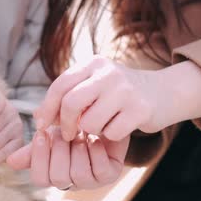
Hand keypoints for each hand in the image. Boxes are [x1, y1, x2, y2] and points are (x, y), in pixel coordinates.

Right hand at [7, 127, 128, 188]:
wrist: (102, 118)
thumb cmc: (74, 127)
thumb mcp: (51, 133)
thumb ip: (33, 145)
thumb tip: (9, 161)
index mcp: (53, 172)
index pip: (39, 179)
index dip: (38, 158)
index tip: (41, 133)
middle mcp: (71, 180)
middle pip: (58, 177)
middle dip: (59, 150)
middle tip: (64, 131)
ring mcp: (91, 180)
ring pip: (78, 174)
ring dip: (78, 149)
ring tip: (80, 133)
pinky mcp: (109, 175)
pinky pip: (99, 170)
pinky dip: (95, 151)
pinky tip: (94, 139)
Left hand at [34, 56, 170, 140]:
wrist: (164, 92)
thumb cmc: (118, 93)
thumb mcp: (92, 86)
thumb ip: (66, 98)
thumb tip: (36, 119)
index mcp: (93, 63)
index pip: (60, 85)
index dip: (47, 107)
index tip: (42, 125)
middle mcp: (108, 72)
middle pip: (71, 102)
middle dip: (64, 124)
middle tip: (67, 134)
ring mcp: (126, 90)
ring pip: (90, 122)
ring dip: (91, 131)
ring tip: (100, 125)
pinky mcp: (141, 109)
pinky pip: (111, 133)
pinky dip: (110, 136)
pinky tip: (118, 127)